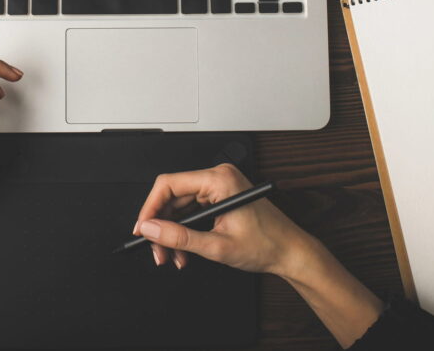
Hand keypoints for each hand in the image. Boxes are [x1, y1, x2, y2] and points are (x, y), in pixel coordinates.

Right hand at [133, 163, 310, 274]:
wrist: (290, 252)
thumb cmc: (267, 244)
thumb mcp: (217, 246)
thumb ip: (179, 237)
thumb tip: (151, 229)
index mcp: (219, 179)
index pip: (169, 184)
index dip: (150, 207)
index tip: (142, 229)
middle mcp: (218, 177)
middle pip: (172, 197)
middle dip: (161, 226)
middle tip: (156, 251)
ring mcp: (220, 186)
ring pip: (180, 206)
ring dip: (173, 233)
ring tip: (172, 256)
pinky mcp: (221, 197)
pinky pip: (192, 210)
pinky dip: (185, 231)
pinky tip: (184, 251)